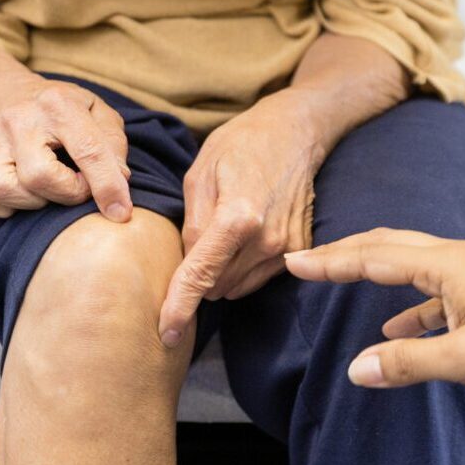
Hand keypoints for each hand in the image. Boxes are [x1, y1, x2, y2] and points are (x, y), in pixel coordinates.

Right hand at [0, 78, 131, 221]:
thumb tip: (119, 183)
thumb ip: (113, 147)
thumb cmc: (69, 113)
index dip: (107, 186)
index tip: (121, 212)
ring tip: (50, 189)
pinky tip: (25, 194)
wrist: (18, 96)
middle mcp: (18, 117)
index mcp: (58, 103)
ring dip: (34, 201)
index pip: (88, 150)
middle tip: (78, 186)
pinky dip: (5, 206)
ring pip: (3, 189)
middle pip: (39, 176)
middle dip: (67, 194)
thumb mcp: (101, 116)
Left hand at [157, 90, 328, 345]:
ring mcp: (287, 248)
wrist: (294, 132)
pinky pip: (257, 277)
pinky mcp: (298, 250)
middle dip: (198, 276)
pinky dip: (241, 267)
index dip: (179, 306)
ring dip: (220, 273)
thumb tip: (188, 263)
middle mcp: (267, 239)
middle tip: (194, 241)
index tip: (165, 332)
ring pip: (236, 286)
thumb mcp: (199, 174)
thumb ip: (191, 223)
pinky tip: (242, 237)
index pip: (200, 275)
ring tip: (221, 234)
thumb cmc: (240, 145)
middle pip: (216, 286)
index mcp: (237, 217)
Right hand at [284, 229, 464, 395]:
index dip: (331, 262)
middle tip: (308, 261)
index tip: (296, 262)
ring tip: (343, 282)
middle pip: (388, 246)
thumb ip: (410, 362)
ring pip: (410, 264)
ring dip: (373, 272)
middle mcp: (458, 259)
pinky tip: (397, 329)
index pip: (374, 256)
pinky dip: (407, 306)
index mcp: (448, 265)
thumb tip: (357, 368)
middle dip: (345, 254)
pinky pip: (433, 291)